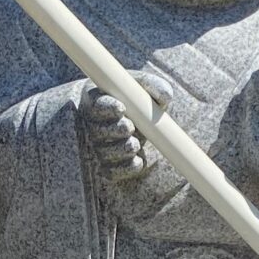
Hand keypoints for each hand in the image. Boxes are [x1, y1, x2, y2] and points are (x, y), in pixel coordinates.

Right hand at [81, 74, 175, 195]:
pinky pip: (112, 172)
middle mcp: (94, 125)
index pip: (96, 104)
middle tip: (129, 127)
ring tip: (135, 144)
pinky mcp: (108, 165)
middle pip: (98, 130)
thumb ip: (154, 86)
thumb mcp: (146, 89)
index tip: (121, 108)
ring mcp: (100, 146)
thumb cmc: (140, 100)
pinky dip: (126, 167)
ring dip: (120, 149)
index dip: (106, 107)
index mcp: (98, 101)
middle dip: (113, 129)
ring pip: (105, 151)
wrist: (141, 124)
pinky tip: (138, 161)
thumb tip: (164, 95)